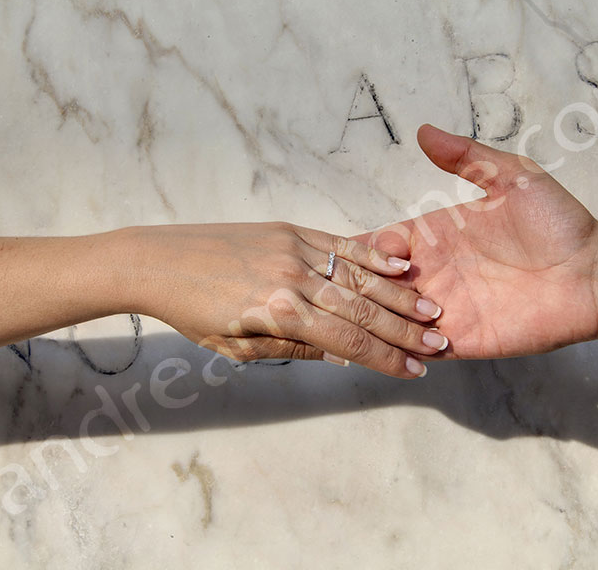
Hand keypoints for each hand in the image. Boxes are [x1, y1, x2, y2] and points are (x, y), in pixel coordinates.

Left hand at [122, 222, 448, 377]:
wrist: (156, 261)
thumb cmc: (192, 314)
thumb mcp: (239, 346)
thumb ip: (296, 347)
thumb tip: (344, 354)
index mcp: (279, 313)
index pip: (348, 342)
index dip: (386, 358)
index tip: (416, 369)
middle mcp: (293, 278)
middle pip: (363, 309)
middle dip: (405, 329)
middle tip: (440, 340)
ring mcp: (293, 248)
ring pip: (359, 274)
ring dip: (399, 293)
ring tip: (430, 308)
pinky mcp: (288, 229)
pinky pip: (340, 244)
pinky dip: (372, 255)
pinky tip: (399, 264)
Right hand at [357, 125, 597, 359]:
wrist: (596, 272)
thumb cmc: (558, 223)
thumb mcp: (512, 176)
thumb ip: (466, 156)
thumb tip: (424, 130)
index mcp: (435, 235)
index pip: (381, 244)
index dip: (365, 248)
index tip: (366, 250)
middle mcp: (433, 273)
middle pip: (377, 285)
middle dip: (359, 288)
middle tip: (349, 290)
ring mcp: (445, 310)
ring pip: (390, 320)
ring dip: (376, 320)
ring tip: (369, 318)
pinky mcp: (463, 340)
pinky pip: (419, 349)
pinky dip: (400, 348)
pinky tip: (391, 342)